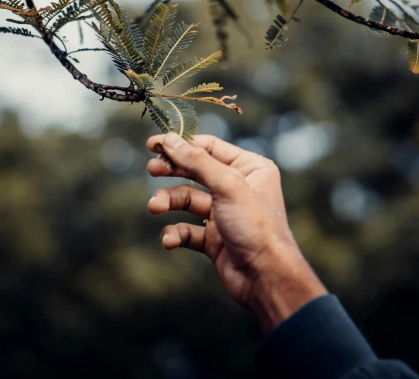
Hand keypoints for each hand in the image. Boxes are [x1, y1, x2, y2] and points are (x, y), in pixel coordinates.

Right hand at [146, 132, 326, 332]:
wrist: (267, 277)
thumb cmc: (256, 227)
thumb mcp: (227, 186)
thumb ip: (197, 161)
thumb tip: (170, 140)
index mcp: (251, 168)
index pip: (210, 147)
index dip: (181, 144)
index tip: (153, 144)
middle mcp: (238, 188)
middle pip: (195, 171)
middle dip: (172, 171)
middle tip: (151, 169)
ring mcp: (225, 214)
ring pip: (187, 200)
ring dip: (168, 202)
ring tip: (154, 207)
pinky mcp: (214, 239)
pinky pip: (187, 230)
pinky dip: (175, 234)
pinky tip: (169, 240)